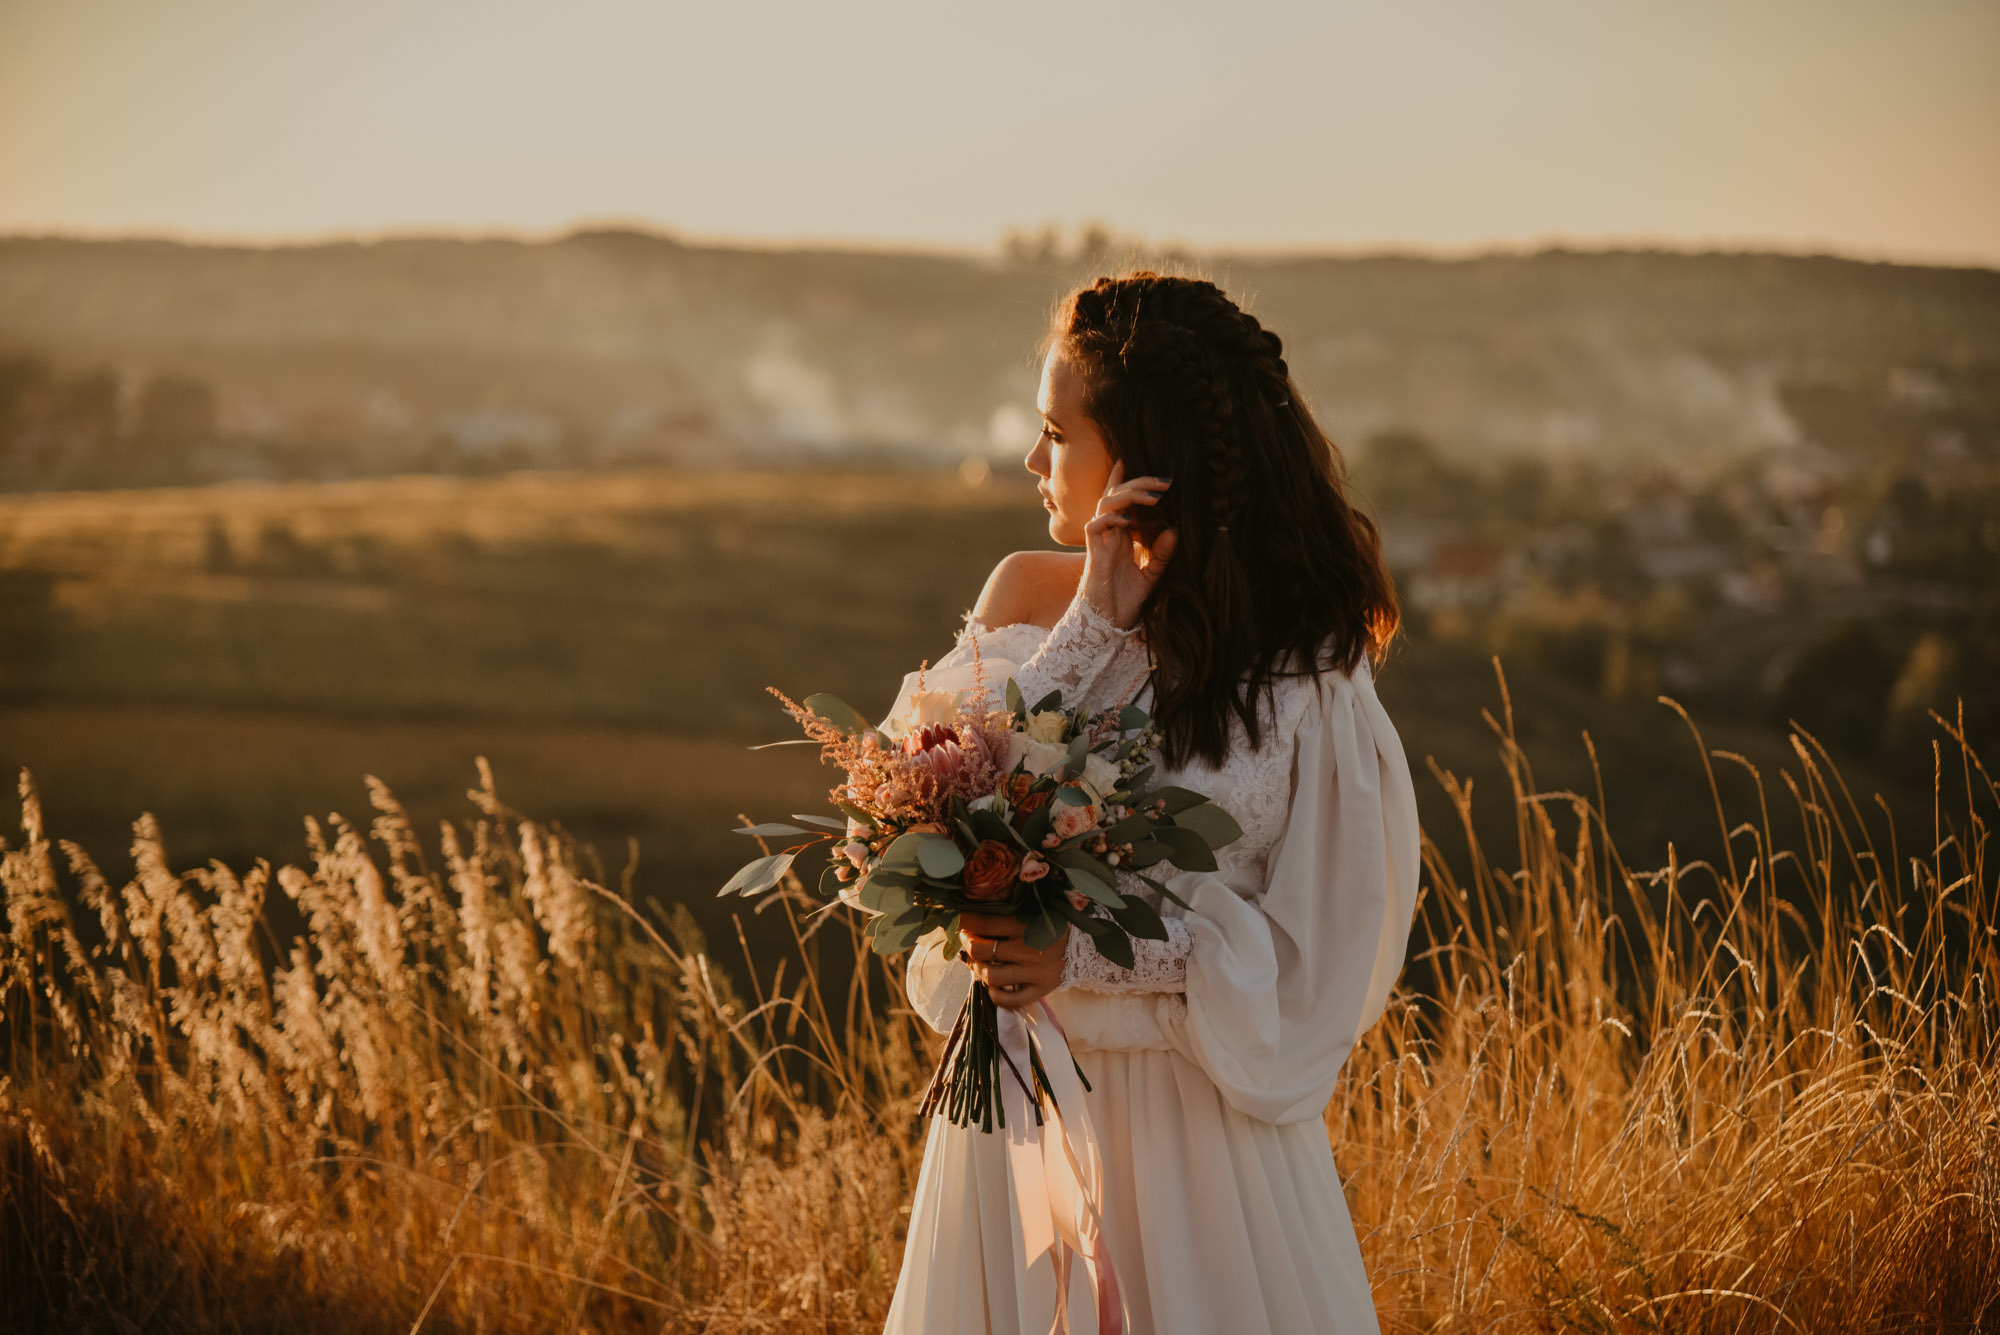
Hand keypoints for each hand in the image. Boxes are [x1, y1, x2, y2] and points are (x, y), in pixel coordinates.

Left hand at [959, 911, 1068, 1010]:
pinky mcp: (1041, 990)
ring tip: (979, 963)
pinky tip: (994, 985)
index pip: (985, 923)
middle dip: (968, 945)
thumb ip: (1008, 916)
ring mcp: (1035, 973)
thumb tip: (973, 920)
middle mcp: (1030, 950)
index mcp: (1027, 925)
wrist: (1088, 944)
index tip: (961, 922)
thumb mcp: (1034, 913)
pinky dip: (995, 995)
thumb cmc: (1055, 925)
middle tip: (968, 941)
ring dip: (978, 969)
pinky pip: (1010, 1000)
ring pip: (991, 977)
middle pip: (982, 950)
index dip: (966, 923)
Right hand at [1081, 461, 1176, 629]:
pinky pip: (1095, 526)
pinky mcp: (1093, 553)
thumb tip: (1175, 530)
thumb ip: (1163, 554)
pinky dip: (1111, 519)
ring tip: (1154, 498)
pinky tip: (1130, 522)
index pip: (1122, 500)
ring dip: (1129, 496)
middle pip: (1116, 495)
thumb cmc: (1125, 599)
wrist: (1108, 622)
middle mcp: (1110, 533)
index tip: (1146, 467)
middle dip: (1139, 483)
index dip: (1129, 480)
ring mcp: (1100, 541)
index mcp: (1122, 535)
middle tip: (1165, 481)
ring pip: (1106, 505)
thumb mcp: (1152, 574)